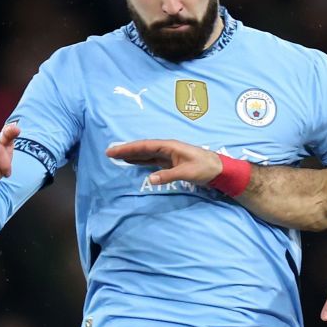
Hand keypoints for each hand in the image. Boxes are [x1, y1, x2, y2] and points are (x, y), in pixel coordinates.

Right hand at [105, 138, 221, 186]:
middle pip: (142, 148)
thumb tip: (150, 179)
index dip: (128, 148)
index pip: (144, 146)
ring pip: (145, 154)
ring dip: (132, 155)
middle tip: (109, 153)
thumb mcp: (187, 172)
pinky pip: (151, 160)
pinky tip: (133, 162)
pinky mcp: (170, 163)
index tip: (114, 151)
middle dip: (126, 150)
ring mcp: (167, 155)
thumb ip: (168, 175)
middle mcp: (166, 148)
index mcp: (169, 146)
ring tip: (116, 157)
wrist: (218, 169)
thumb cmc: (204, 168)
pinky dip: (140, 161)